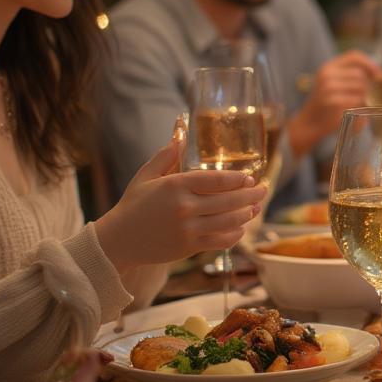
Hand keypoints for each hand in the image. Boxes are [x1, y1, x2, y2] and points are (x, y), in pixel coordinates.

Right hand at [94, 139, 267, 270]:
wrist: (118, 241)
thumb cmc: (133, 205)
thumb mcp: (146, 176)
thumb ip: (166, 155)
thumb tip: (179, 133)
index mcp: (176, 186)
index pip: (217, 180)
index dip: (238, 179)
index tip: (249, 178)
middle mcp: (185, 207)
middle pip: (229, 200)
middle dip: (250, 195)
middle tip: (263, 190)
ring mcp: (189, 229)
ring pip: (229, 221)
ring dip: (247, 214)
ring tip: (256, 207)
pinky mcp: (190, 248)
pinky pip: (221, 240)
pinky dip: (235, 234)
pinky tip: (241, 227)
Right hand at [288, 51, 380, 157]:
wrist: (310, 123)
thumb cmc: (327, 104)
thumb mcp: (335, 84)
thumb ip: (351, 77)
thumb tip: (378, 74)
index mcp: (329, 66)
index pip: (353, 56)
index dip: (369, 63)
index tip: (377, 73)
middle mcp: (327, 73)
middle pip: (359, 73)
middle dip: (367, 85)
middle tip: (367, 96)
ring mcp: (328, 87)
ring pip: (360, 86)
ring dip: (364, 96)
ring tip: (357, 104)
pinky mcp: (332, 101)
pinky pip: (356, 99)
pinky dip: (359, 105)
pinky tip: (353, 110)